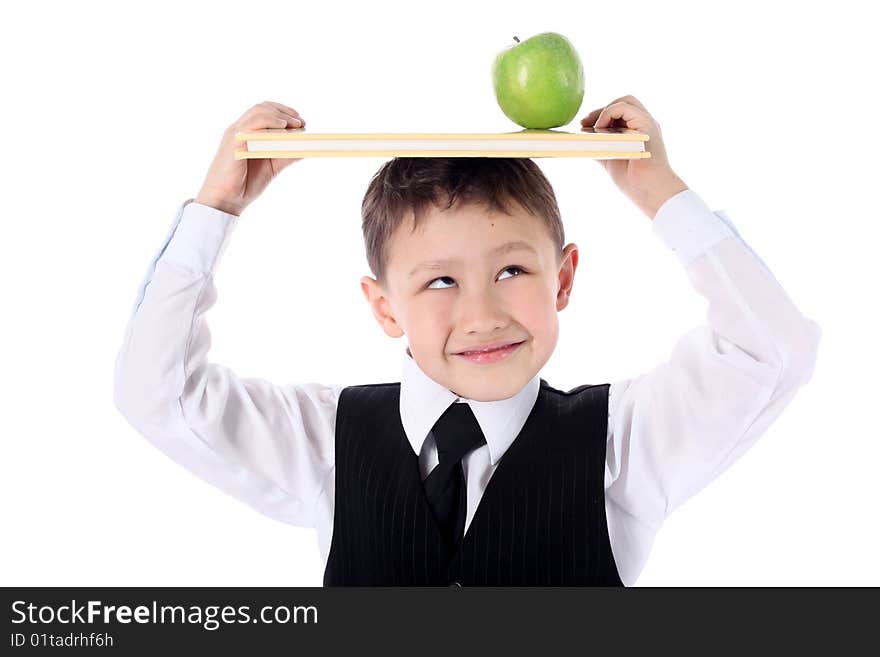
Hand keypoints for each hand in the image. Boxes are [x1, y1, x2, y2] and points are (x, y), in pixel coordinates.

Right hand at [195, 101, 305, 215]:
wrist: (226, 201)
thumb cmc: (245, 185)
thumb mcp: (271, 167)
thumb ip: (285, 155)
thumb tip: (305, 148)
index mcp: (246, 133)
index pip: (264, 111)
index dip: (284, 112)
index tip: (301, 121)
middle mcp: (239, 130)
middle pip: (262, 107)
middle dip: (285, 111)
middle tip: (301, 123)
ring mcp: (236, 135)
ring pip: (258, 113)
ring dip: (280, 116)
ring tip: (296, 125)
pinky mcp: (234, 144)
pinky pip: (253, 127)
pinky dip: (270, 124)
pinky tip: (283, 129)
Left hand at [581, 95, 687, 218]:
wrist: (648, 191)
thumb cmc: (634, 181)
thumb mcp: (611, 159)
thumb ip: (601, 147)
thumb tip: (583, 137)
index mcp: (640, 131)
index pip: (621, 111)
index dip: (602, 114)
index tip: (585, 124)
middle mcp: (646, 124)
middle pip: (624, 101)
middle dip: (602, 109)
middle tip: (585, 122)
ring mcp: (648, 123)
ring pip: (625, 101)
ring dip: (605, 111)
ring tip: (592, 127)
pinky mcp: (646, 124)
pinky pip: (624, 107)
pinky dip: (608, 114)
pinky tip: (599, 128)